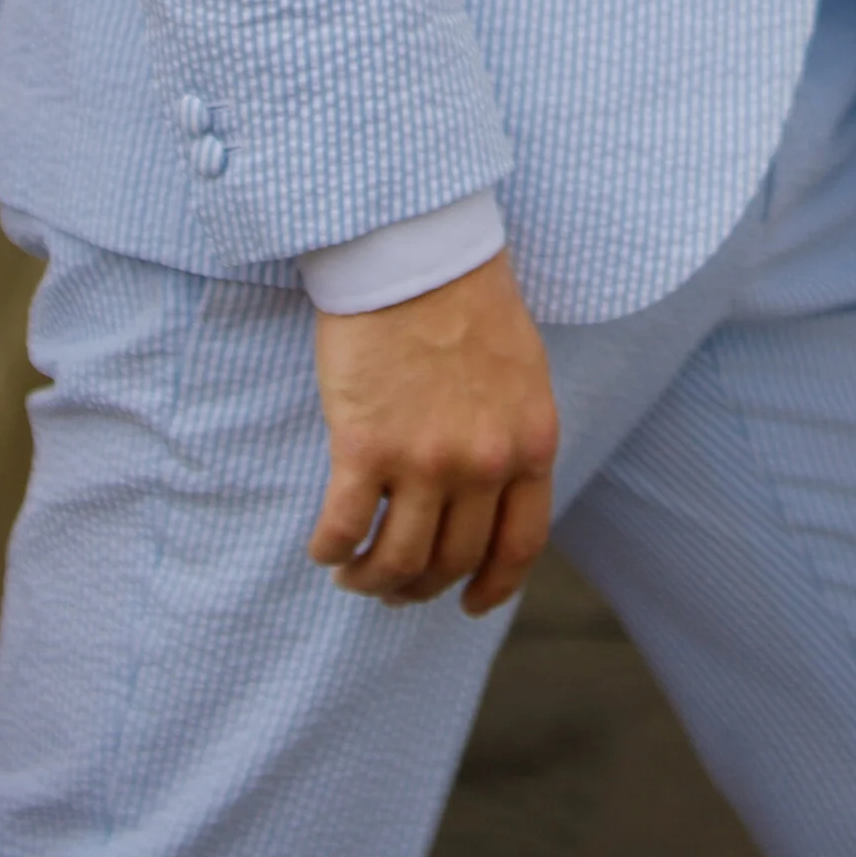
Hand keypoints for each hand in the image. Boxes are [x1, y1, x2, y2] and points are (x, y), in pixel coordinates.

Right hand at [308, 250, 559, 615]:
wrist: (418, 252)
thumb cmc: (467, 300)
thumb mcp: (521, 374)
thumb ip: (513, 435)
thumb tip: (495, 491)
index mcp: (530, 443)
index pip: (519, 546)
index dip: (492, 588)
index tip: (469, 604)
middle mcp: (483, 463)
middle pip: (452, 561)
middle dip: (422, 586)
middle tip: (395, 582)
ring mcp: (425, 460)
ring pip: (398, 561)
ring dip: (372, 580)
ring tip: (355, 571)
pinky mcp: (365, 448)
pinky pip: (344, 531)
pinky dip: (332, 551)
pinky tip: (325, 547)